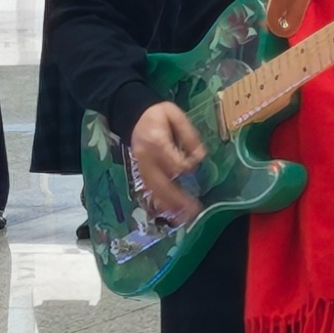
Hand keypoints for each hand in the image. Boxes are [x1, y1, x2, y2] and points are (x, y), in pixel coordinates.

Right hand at [129, 102, 206, 220]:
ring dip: (169, 205)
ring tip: (184, 217)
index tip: (194, 163)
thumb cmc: (158, 115)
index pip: (173, 162)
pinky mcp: (139, 171)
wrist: (133, 115)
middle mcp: (146, 158)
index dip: (186, 166)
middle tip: (194, 210)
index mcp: (156, 142)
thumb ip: (189, 135)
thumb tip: (200, 156)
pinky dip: (159, 202)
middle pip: (162, 183)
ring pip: (154, 190)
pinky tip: (170, 212)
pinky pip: (149, 190)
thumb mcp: (176, 115)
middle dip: (178, 198)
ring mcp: (141, 166)